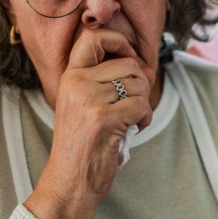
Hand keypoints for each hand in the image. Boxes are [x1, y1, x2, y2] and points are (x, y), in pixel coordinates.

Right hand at [24, 30, 153, 218]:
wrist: (69, 181)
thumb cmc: (83, 145)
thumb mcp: (89, 106)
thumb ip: (115, 82)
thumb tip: (147, 68)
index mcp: (70, 76)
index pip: (93, 37)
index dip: (118, 41)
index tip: (128, 57)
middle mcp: (77, 83)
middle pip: (128, 64)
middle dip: (140, 85)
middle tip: (131, 106)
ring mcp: (89, 99)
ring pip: (138, 84)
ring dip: (143, 104)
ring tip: (130, 121)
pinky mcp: (104, 118)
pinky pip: (142, 105)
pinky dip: (145, 118)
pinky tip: (134, 129)